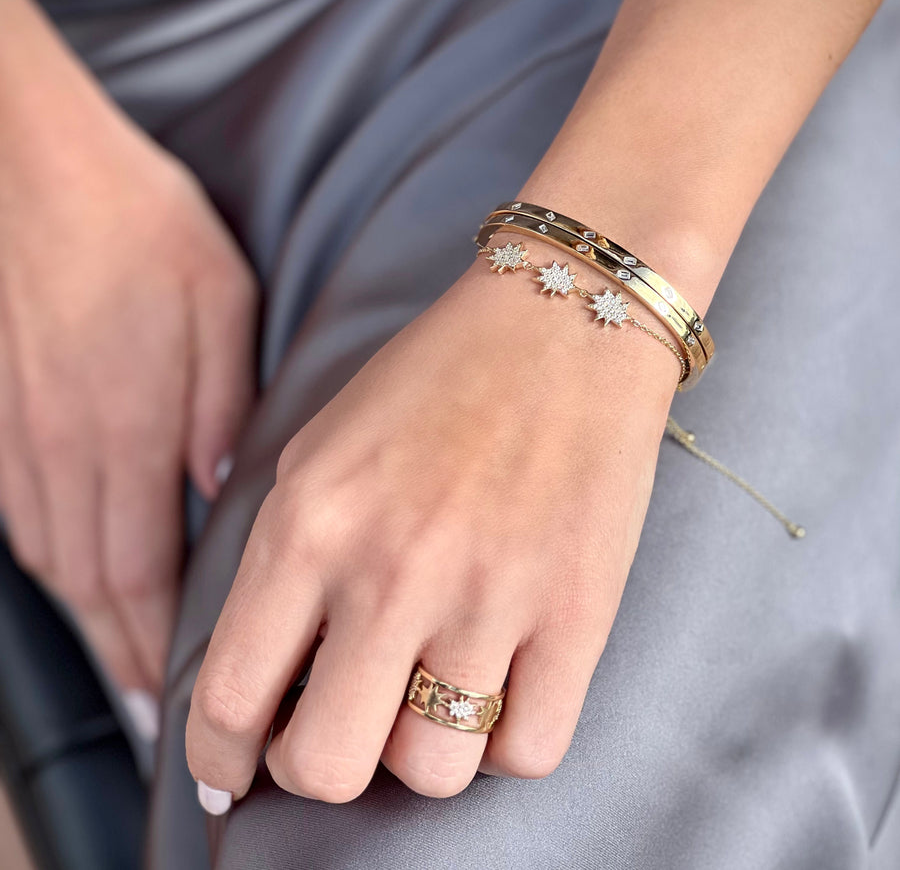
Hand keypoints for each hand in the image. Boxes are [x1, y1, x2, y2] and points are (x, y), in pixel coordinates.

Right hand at [0, 114, 257, 691]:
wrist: (30, 162)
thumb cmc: (139, 223)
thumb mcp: (218, 302)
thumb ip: (221, 407)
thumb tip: (217, 491)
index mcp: (129, 427)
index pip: (145, 569)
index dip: (164, 640)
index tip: (184, 693)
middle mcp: (63, 449)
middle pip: (95, 584)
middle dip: (129, 652)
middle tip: (160, 705)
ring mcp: (19, 435)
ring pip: (54, 560)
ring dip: (92, 618)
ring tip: (125, 659)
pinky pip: (21, 516)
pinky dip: (53, 565)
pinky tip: (76, 577)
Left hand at [185, 238, 679, 804]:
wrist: (561, 324)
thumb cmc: (435, 383)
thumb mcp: (318, 454)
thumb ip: (279, 567)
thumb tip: (266, 682)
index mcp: (309, 525)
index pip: (229, 701)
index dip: (221, 760)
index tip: (234, 771)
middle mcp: (391, 571)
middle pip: (325, 768)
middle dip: (318, 767)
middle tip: (340, 728)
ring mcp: (491, 597)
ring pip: (433, 773)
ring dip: (422, 747)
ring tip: (433, 688)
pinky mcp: (579, 612)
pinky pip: (529, 751)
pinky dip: (505, 738)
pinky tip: (500, 684)